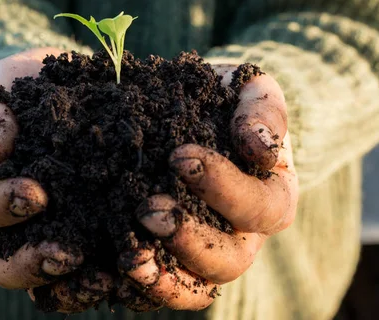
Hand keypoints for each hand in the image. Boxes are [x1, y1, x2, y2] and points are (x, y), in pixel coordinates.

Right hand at [0, 48, 111, 312]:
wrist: (71, 88)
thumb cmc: (29, 85)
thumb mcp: (5, 84)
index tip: (35, 194)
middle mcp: (14, 223)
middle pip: (7, 266)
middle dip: (34, 264)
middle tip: (66, 254)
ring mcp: (56, 232)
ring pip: (54, 279)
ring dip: (78, 284)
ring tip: (112, 274)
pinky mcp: (97, 233)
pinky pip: (101, 265)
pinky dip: (119, 271)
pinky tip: (146, 263)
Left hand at [118, 66, 297, 310]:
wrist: (200, 118)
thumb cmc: (230, 104)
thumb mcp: (253, 92)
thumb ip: (263, 111)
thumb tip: (259, 146)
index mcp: (273, 199)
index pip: (258, 207)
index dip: (223, 187)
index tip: (179, 157)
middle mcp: (244, 237)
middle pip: (228, 261)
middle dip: (189, 239)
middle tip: (147, 210)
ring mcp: (207, 255)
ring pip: (194, 288)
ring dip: (161, 278)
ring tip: (127, 256)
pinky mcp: (171, 260)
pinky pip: (157, 286)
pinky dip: (133, 284)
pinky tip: (105, 267)